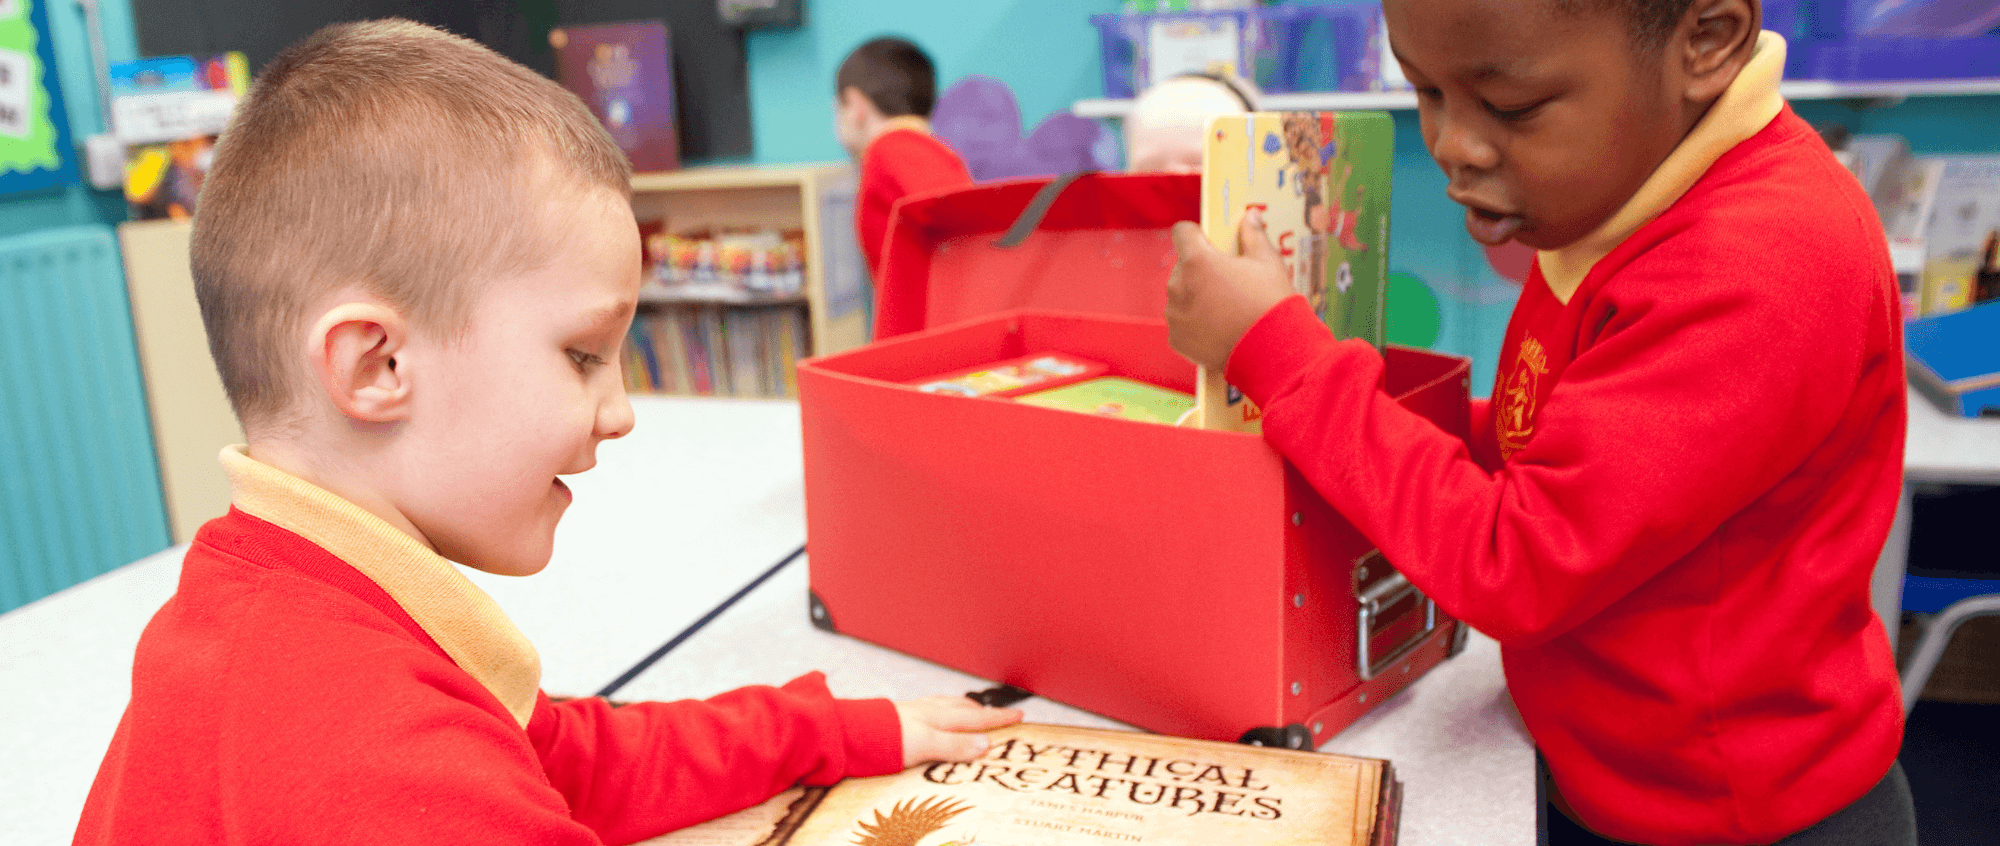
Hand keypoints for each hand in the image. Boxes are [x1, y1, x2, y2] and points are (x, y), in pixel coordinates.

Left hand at [895, 695, 1022, 767]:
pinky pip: (931, 708)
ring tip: (971, 709)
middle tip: (1000, 712)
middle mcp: (929, 710)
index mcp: (940, 715)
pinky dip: (943, 710)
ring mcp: (915, 710)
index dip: (998, 718)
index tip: (1018, 715)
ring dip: (963, 708)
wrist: (855, 732)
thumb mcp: (926, 743)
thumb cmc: (886, 736)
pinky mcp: (901, 715)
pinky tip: (935, 714)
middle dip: (984, 710)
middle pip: (963, 708)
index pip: (976, 717)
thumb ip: (955, 745)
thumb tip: (986, 744)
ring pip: (947, 705)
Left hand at [1165, 209, 1296, 372]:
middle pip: (1183, 267)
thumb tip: (1251, 215)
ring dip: (1195, 297)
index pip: (1182, 232)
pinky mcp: (1176, 340)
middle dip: (1200, 270)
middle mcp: (1178, 286)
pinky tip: (1219, 330)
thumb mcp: (1268, 262)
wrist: (1272, 352)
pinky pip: (1181, 323)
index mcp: (1197, 261)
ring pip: (1180, 296)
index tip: (1210, 243)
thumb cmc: (1270, 302)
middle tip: (1227, 284)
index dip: (1196, 235)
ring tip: (1225, 310)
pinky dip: (1194, 324)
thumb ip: (1253, 235)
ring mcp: (1175, 315)